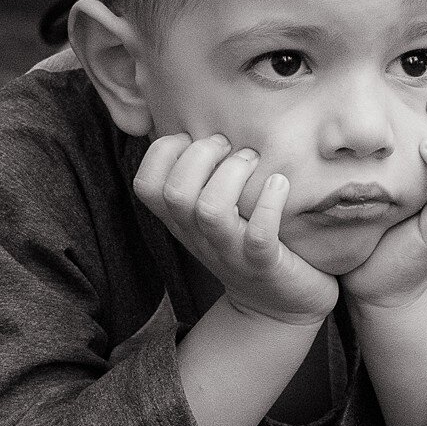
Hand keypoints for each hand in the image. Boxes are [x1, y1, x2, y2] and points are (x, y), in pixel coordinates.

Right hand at [135, 133, 339, 325]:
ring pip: (210, 210)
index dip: (163, 151)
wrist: (278, 306)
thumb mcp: (213, 212)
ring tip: (254, 161)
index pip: (145, 183)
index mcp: (181, 219)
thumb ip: (201, 176)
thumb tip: (198, 119)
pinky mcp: (264, 265)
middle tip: (231, 148)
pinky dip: (269, 204)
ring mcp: (230, 251)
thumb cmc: (247, 243)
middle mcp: (198, 235)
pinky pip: (259, 235)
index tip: (194, 139)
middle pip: (175, 192)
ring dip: (233, 175)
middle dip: (202, 156)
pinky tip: (281, 184)